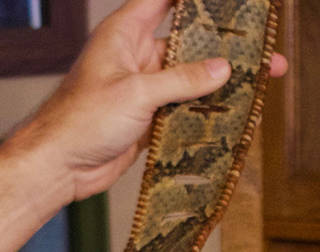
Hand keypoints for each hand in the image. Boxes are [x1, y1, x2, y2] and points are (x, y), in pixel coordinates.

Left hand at [0, 0, 285, 251]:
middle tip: (261, 45)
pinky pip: (185, 107)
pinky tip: (235, 110)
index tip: (231, 3)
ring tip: (261, 78)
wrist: (58, 167)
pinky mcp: (149, 117)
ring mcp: (144, 87)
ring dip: (222, 80)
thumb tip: (222, 69)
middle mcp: (137, 55)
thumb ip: (181, 79)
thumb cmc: (80, 120)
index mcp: (126, 33)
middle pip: (189, 40)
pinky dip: (207, 109)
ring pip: (191, 77)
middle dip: (225, 42)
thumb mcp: (136, 93)